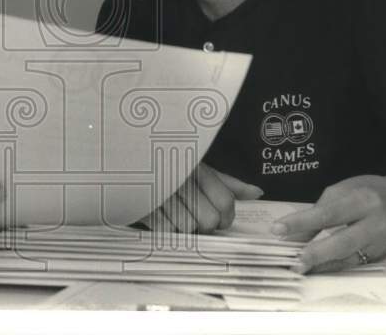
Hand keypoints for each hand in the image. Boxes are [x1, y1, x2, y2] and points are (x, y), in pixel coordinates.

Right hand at [141, 164, 262, 233]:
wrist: (128, 153)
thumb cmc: (169, 162)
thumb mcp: (199, 166)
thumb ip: (227, 183)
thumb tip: (257, 193)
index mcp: (197, 168)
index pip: (225, 202)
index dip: (227, 217)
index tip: (221, 219)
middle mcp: (182, 179)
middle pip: (209, 220)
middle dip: (206, 225)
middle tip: (196, 217)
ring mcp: (162, 192)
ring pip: (188, 228)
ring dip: (183, 228)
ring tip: (175, 214)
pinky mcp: (144, 204)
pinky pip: (165, 231)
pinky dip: (165, 230)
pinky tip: (162, 217)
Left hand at [271, 175, 385, 272]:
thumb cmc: (367, 192)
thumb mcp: (343, 190)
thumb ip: (319, 209)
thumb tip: (294, 232)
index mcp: (362, 199)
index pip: (327, 213)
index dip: (301, 222)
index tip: (277, 230)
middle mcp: (374, 223)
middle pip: (342, 241)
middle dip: (314, 252)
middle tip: (292, 260)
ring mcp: (378, 243)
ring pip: (348, 257)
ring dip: (321, 264)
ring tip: (298, 268)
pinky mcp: (377, 256)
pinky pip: (352, 264)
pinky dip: (331, 268)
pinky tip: (314, 269)